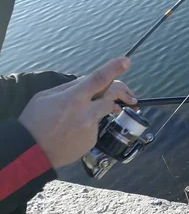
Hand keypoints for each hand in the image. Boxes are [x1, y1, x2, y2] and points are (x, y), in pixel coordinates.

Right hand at [18, 58, 137, 168]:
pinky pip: (96, 126)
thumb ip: (70, 87)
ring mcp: (91, 127)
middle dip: (124, 92)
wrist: (32, 152)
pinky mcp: (92, 139)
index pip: (98, 79)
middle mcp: (86, 112)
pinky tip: (75, 129)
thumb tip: (88, 82)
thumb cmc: (35, 121)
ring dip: (104, 108)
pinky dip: (89, 125)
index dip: (113, 69)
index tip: (126, 62)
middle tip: (130, 95)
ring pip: (105, 110)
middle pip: (112, 95)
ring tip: (90, 113)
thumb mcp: (46, 97)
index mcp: (73, 98)